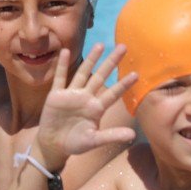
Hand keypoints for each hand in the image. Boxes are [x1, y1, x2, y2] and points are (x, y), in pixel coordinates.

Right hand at [36, 44, 136, 161]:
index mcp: (96, 108)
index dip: (124, 84)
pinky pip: (60, 78)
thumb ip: (111, 136)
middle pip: (100, 76)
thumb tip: (132, 135)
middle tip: (123, 47)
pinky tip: (65, 52)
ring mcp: (71, 95)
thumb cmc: (75, 144)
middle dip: (111, 62)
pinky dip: (61, 66)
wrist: (53, 145)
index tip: (136, 74)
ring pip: (83, 73)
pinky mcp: (56, 95)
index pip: (113, 93)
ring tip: (100, 45)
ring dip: (91, 59)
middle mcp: (86, 98)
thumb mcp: (94, 141)